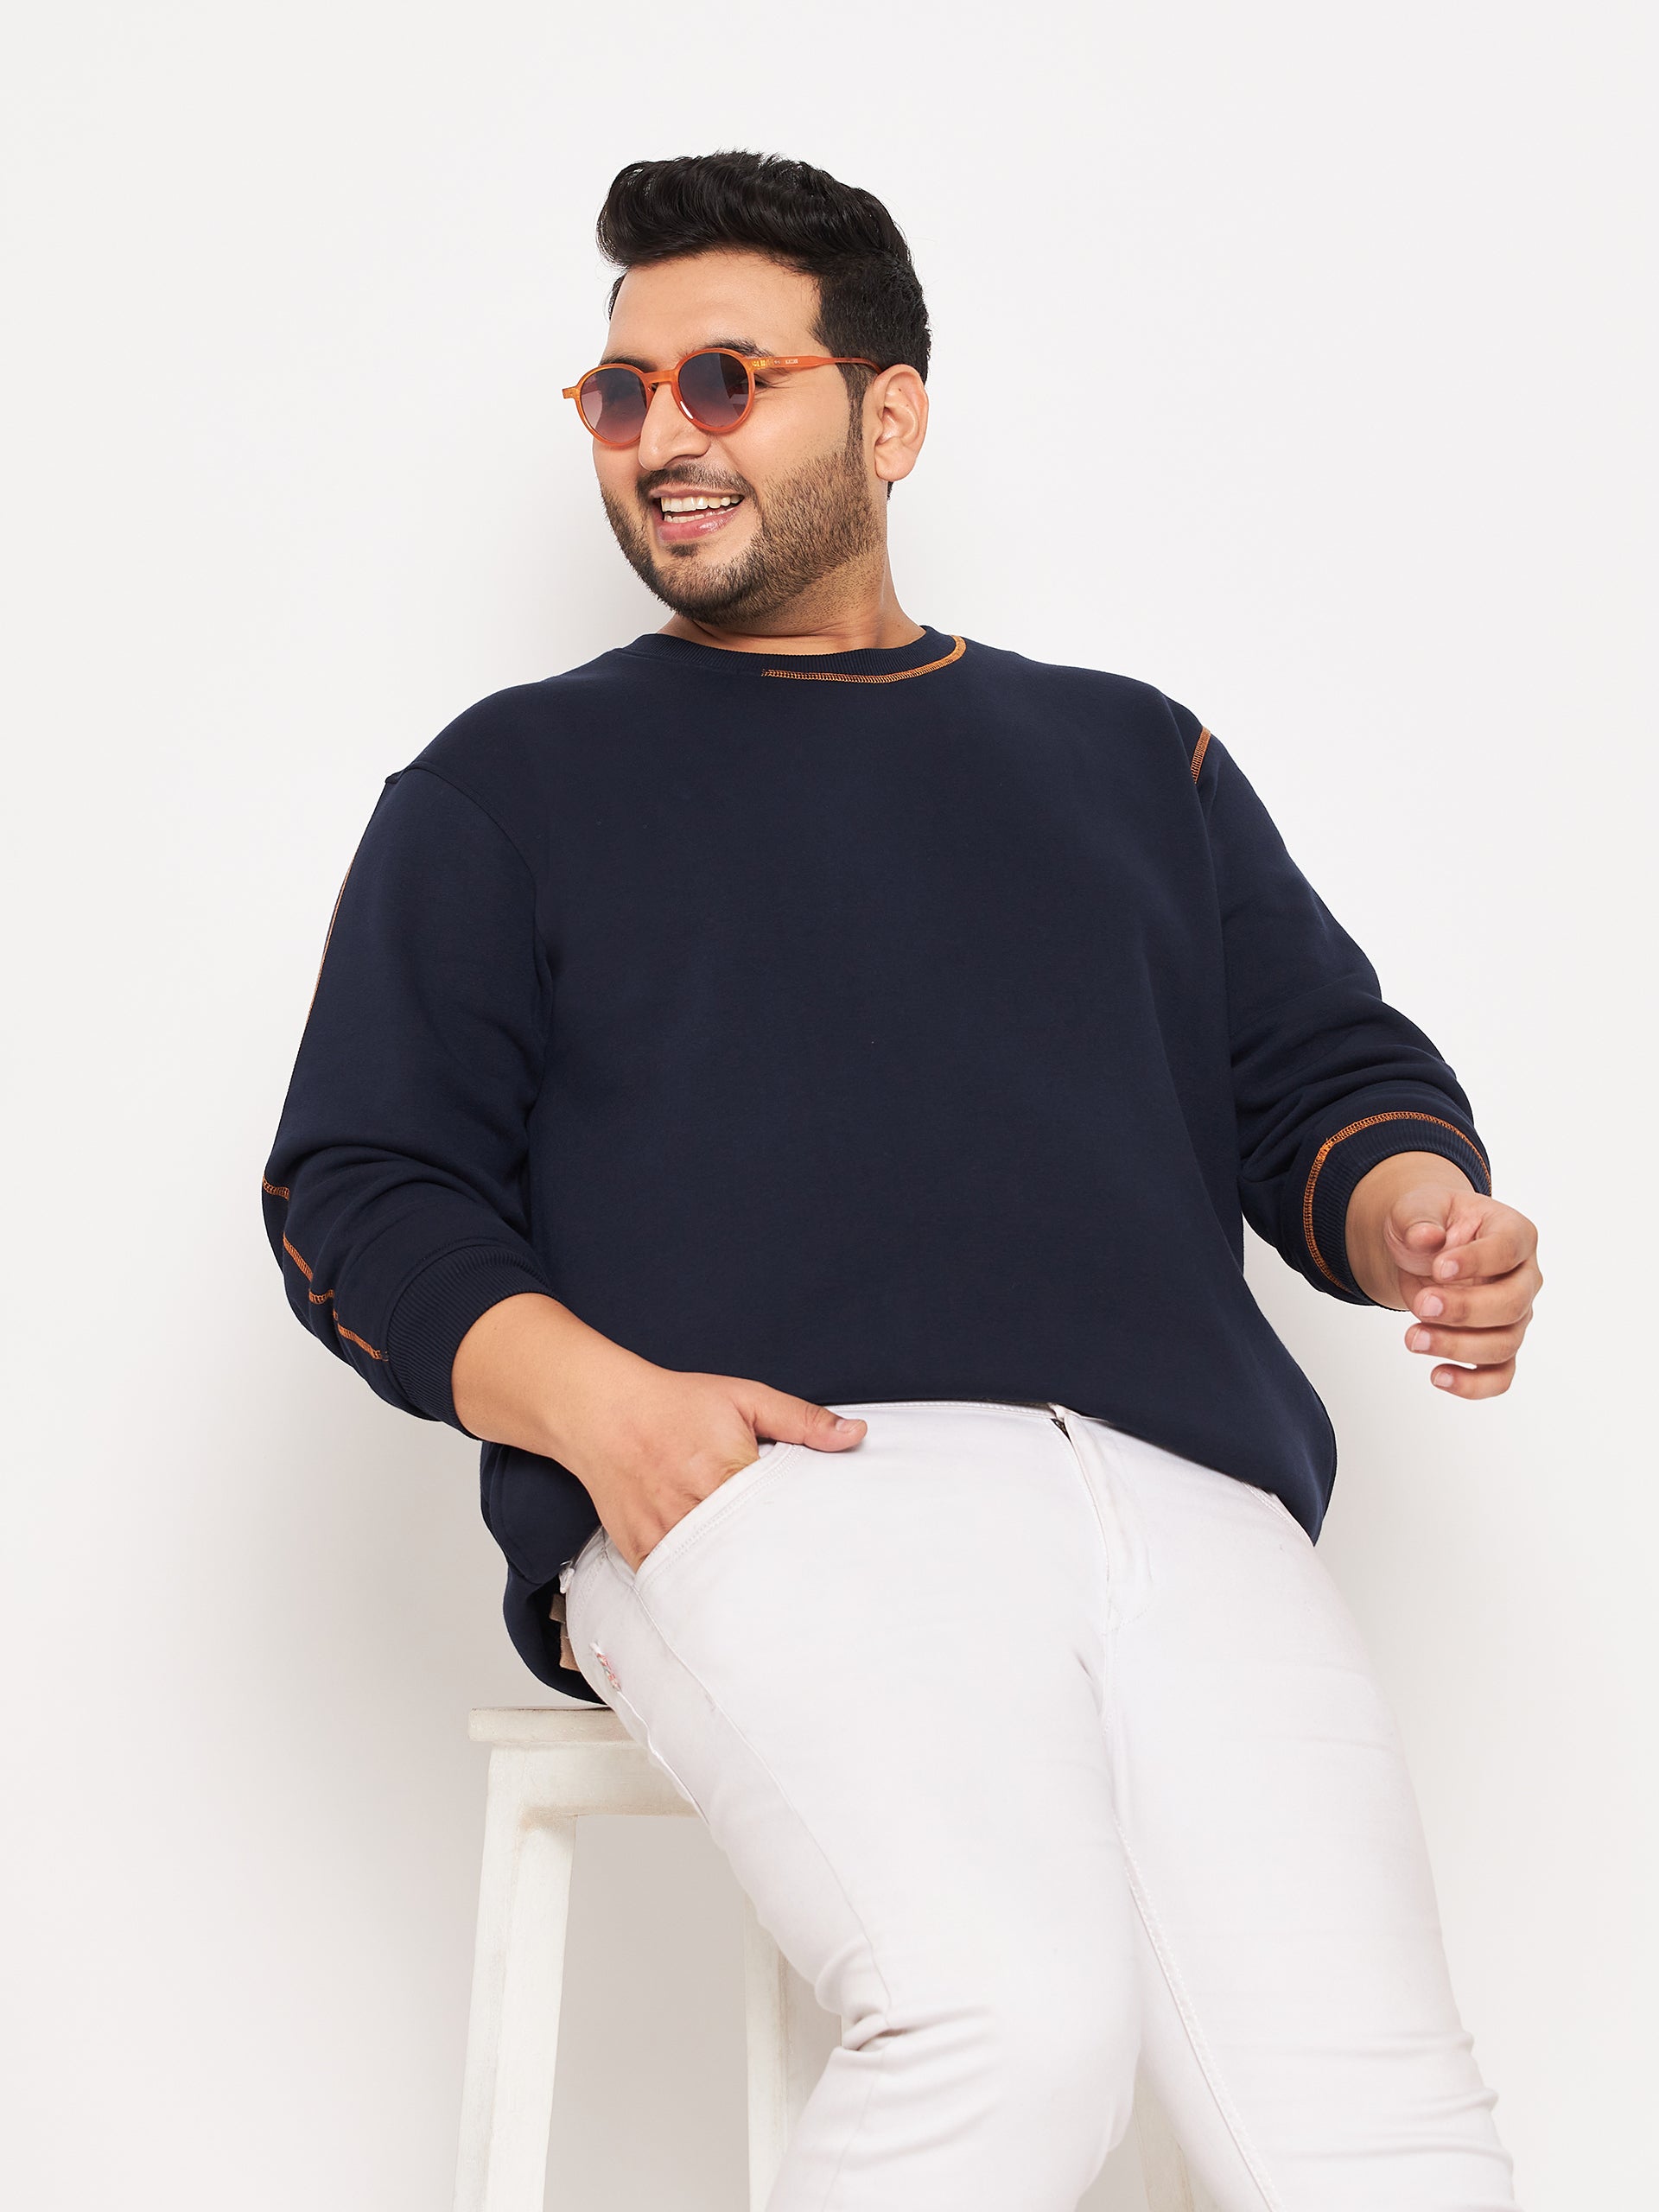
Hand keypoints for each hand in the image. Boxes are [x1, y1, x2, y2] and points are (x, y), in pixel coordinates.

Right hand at [550, 1363, 866, 1575]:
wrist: (602, 1412)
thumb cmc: (677, 1404)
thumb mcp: (745, 1399)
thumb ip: (801, 1420)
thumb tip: (855, 1434)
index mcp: (727, 1470)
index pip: (778, 1519)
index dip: (803, 1538)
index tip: (827, 1553)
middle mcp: (693, 1508)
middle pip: (748, 1556)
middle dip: (778, 1572)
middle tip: (814, 1592)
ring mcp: (663, 1534)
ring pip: (713, 1577)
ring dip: (741, 1587)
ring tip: (776, 1605)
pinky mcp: (641, 1552)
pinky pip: (677, 1583)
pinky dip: (700, 1590)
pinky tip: (727, 1600)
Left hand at [1347, 1155, 1541, 1397]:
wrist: (1420, 1250)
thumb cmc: (1428, 1222)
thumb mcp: (1416, 1207)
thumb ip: (1419, 1219)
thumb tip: (1425, 1237)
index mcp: (1514, 1233)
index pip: (1509, 1250)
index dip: (1477, 1261)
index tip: (1438, 1267)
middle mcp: (1524, 1278)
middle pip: (1512, 1304)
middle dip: (1465, 1310)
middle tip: (1423, 1305)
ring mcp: (1516, 1316)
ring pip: (1504, 1344)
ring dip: (1457, 1346)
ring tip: (1412, 1338)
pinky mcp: (1498, 1345)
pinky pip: (1499, 1376)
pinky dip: (1473, 1385)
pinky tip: (1437, 1376)